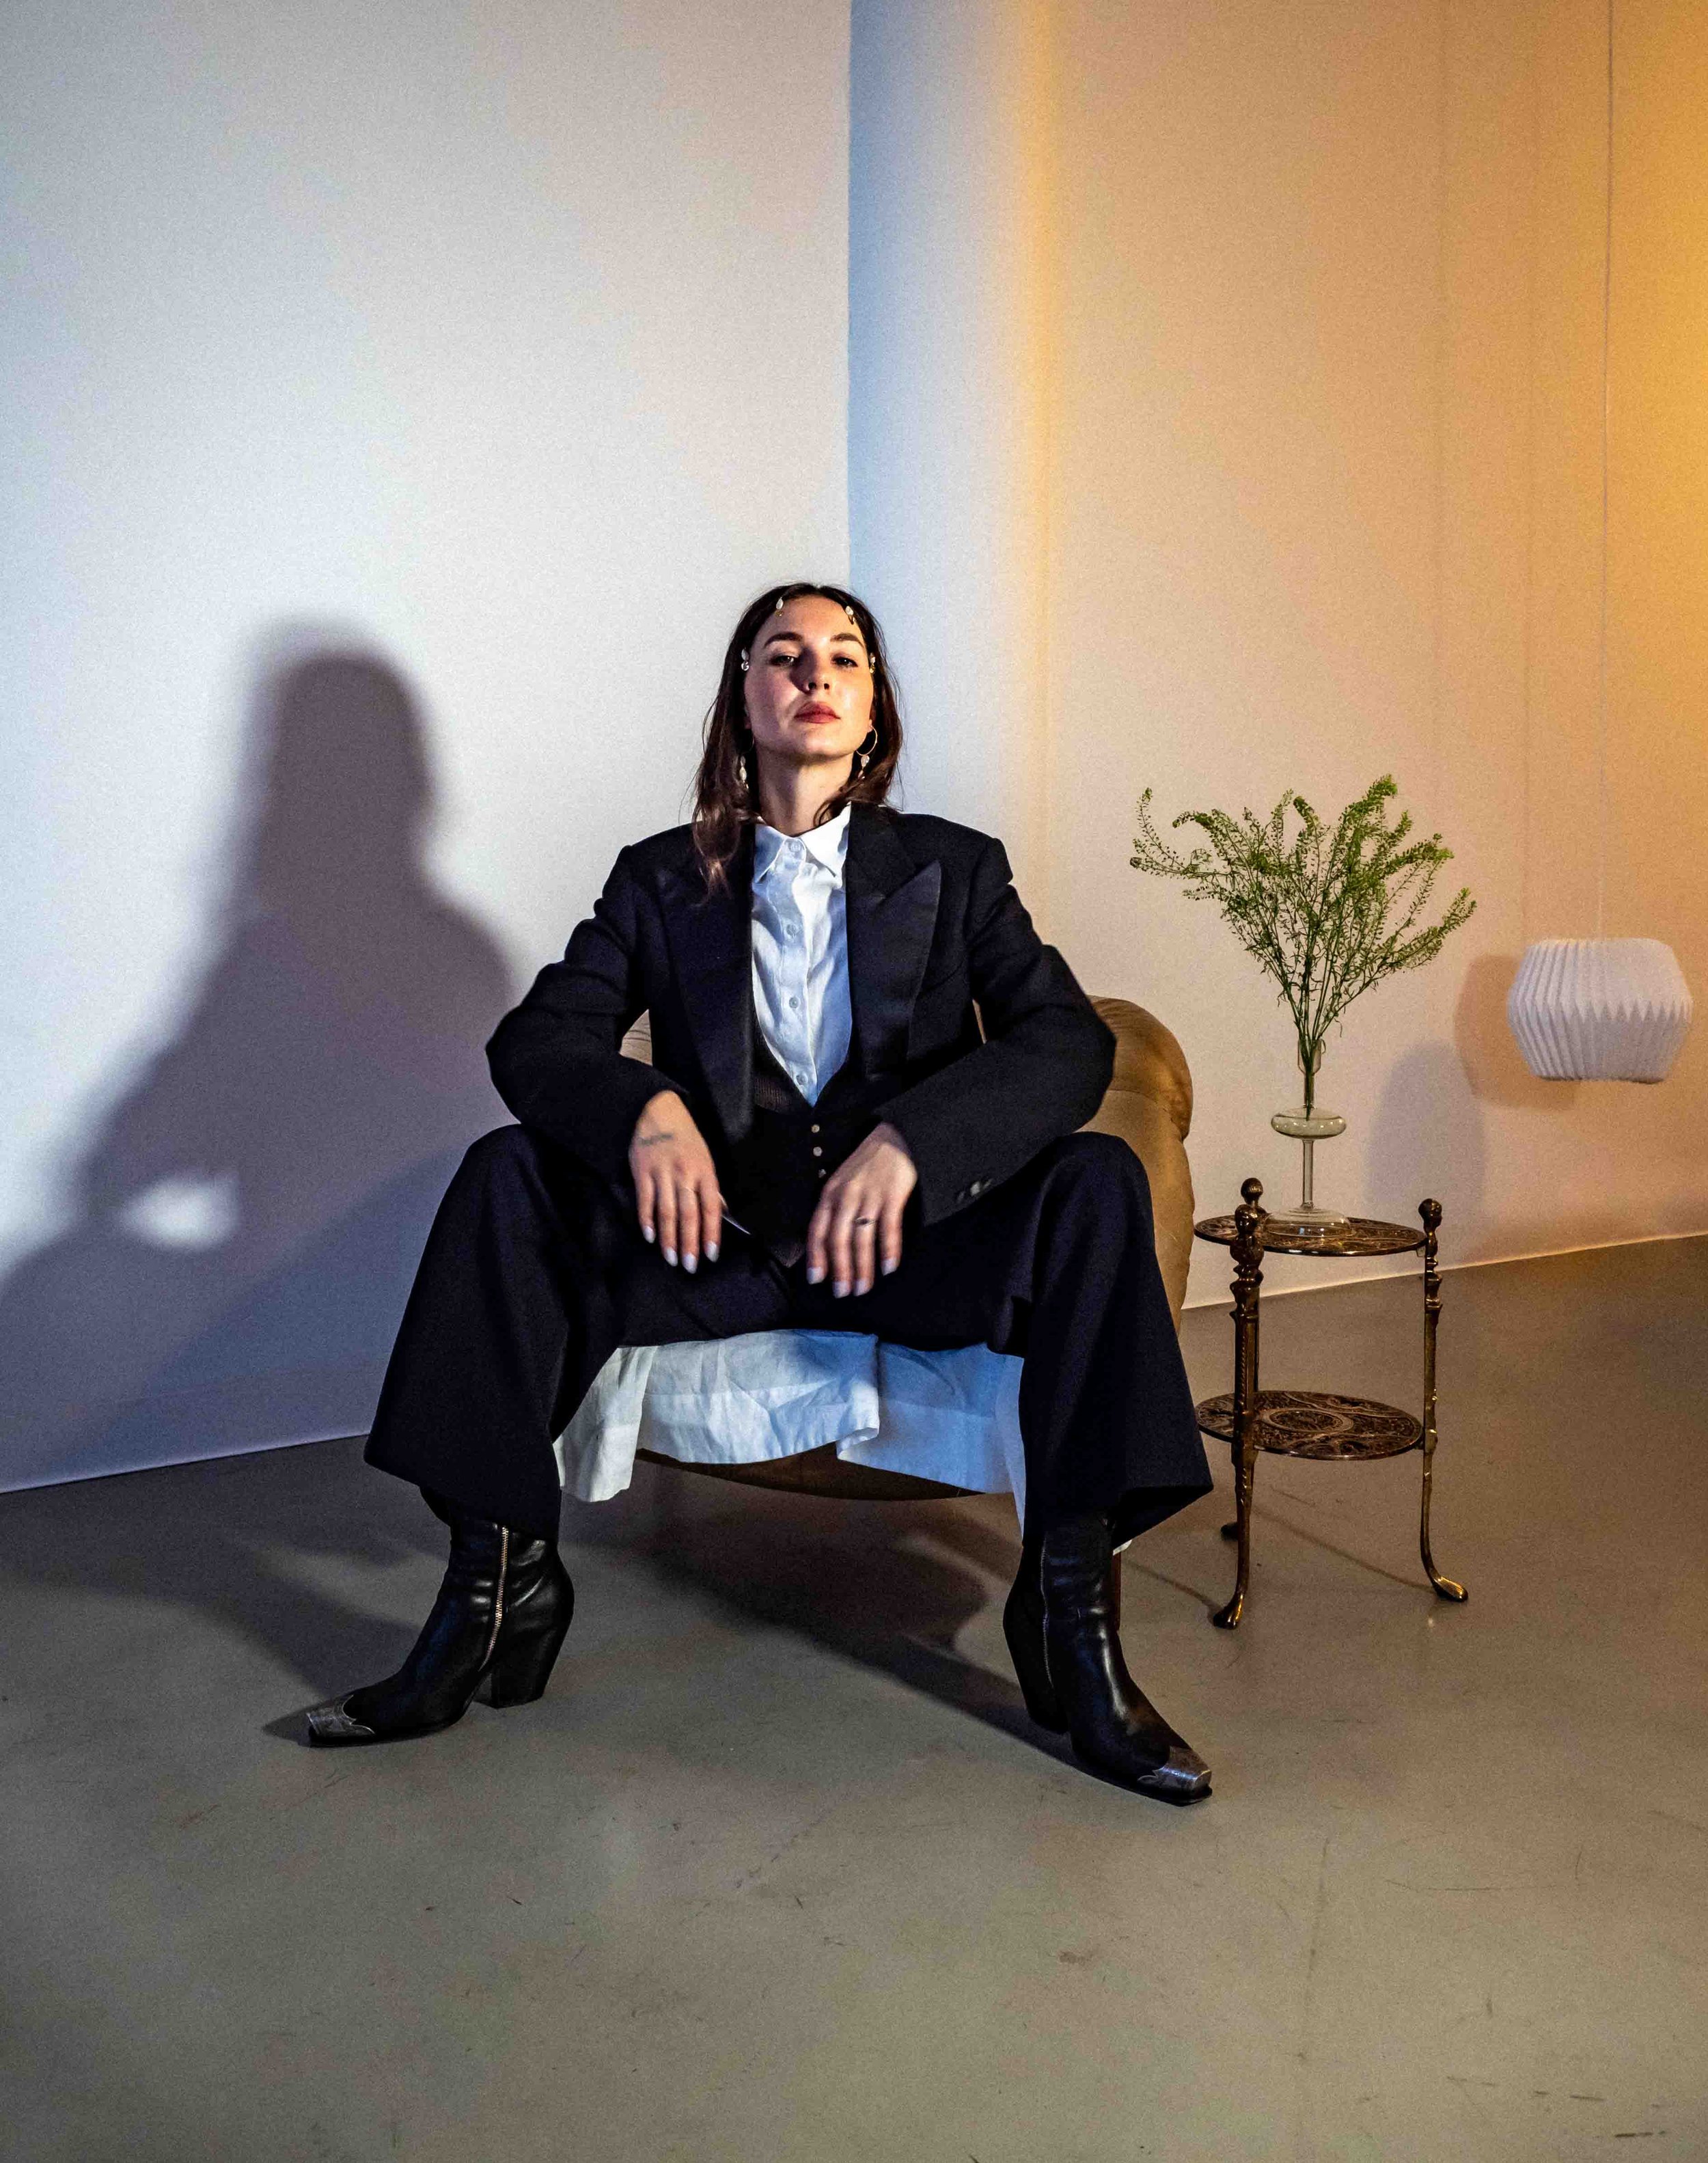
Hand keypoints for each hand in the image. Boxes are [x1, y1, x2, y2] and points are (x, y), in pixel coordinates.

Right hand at [629, 1091, 720, 1269]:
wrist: (658, 1112)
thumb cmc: (686, 1139)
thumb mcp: (705, 1158)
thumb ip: (710, 1187)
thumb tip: (720, 1212)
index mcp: (705, 1172)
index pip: (711, 1208)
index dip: (711, 1233)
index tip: (711, 1255)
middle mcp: (685, 1174)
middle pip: (689, 1214)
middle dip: (690, 1242)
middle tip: (689, 1266)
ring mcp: (662, 1173)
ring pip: (667, 1211)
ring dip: (668, 1238)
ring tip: (671, 1258)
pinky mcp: (642, 1172)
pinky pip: (645, 1200)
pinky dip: (647, 1220)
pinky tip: (649, 1236)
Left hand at [805, 1122, 916, 1296]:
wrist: (893, 1136)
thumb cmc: (866, 1164)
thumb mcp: (841, 1182)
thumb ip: (834, 1209)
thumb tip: (829, 1245)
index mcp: (830, 1193)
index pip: (817, 1230)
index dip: (816, 1257)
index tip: (816, 1279)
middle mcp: (846, 1196)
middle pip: (838, 1239)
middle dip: (839, 1269)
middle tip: (842, 1292)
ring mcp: (869, 1195)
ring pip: (862, 1238)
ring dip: (862, 1267)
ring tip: (863, 1288)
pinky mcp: (892, 1195)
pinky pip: (889, 1228)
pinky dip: (889, 1250)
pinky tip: (889, 1267)